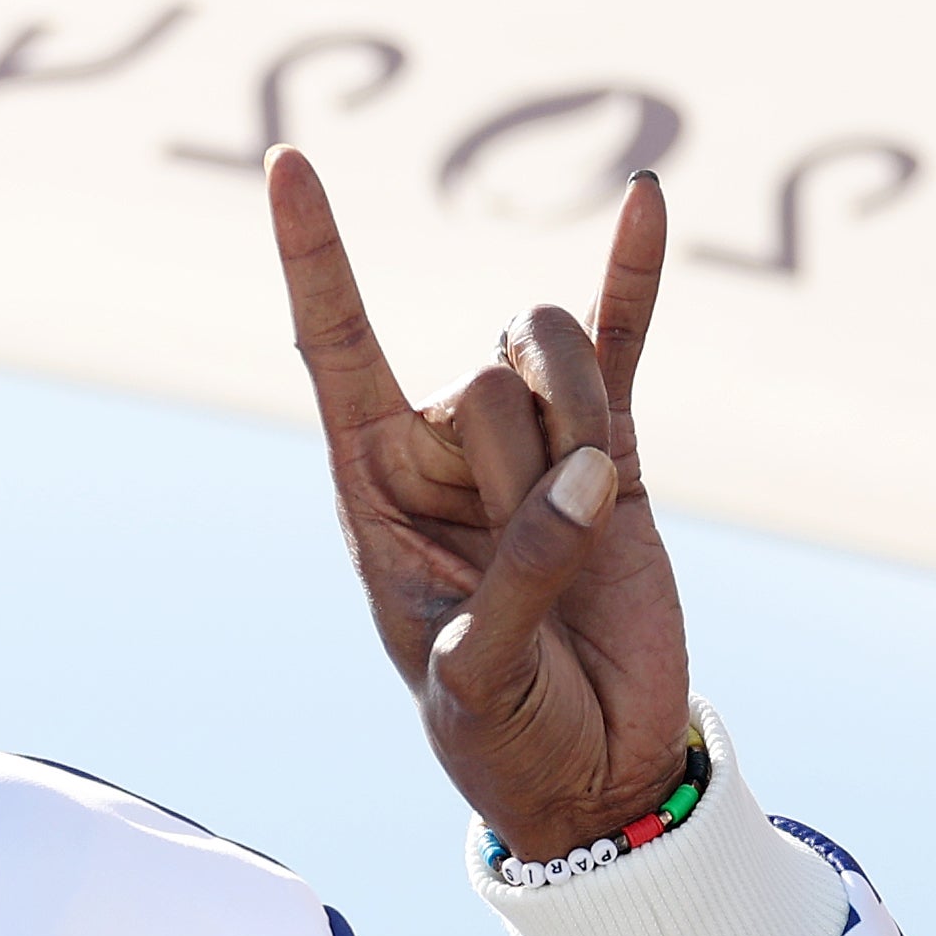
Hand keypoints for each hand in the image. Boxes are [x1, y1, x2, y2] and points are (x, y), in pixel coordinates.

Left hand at [267, 150, 689, 861]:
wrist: (592, 775)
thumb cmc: (499, 736)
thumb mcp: (473, 676)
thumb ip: (521, 576)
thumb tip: (592, 474)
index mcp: (371, 488)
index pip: (332, 345)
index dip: (313, 255)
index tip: (287, 159)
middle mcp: (442, 450)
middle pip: (483, 376)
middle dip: (520, 466)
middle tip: (529, 564)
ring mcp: (534, 447)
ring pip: (554, 359)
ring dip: (582, 429)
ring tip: (586, 525)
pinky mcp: (618, 460)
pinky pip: (624, 348)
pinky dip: (635, 277)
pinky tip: (648, 197)